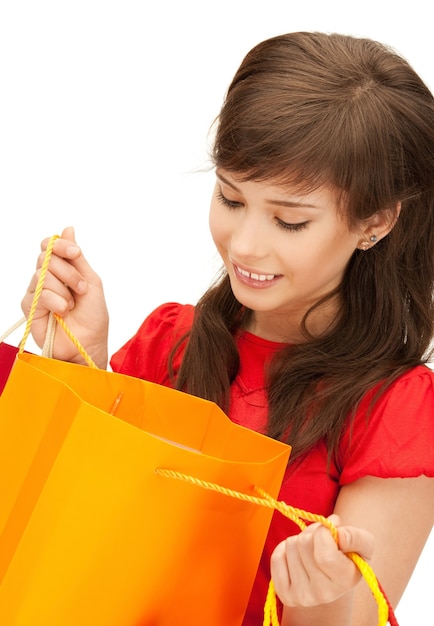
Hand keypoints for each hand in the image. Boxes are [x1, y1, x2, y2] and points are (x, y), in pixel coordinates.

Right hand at [21, 226, 108, 367]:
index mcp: (62, 270)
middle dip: (69, 272)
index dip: (60, 245)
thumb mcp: (91, 282)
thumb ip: (77, 258)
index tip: (76, 254)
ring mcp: (36, 292)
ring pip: (42, 275)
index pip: (50, 246)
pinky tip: (63, 312)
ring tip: (73, 305)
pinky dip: (56, 301)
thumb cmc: (93, 317)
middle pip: (45, 257)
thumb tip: (68, 229)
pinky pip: (38, 294)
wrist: (88, 344)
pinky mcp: (29, 308)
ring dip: (64, 290)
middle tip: (81, 289)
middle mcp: (46, 278)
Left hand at [270, 515, 373, 607]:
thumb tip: (337, 532)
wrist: (333, 579)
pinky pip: (276, 557)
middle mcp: (322, 594)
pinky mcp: (284, 594)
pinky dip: (284, 549)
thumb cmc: (349, 556)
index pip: (324, 555)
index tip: (332, 531)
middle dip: (312, 532)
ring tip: (312, 549)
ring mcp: (301, 597)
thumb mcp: (363, 544)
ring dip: (299, 539)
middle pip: (303, 544)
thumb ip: (356, 536)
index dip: (325, 533)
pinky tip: (298, 556)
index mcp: (344, 581)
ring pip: (290, 545)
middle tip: (322, 539)